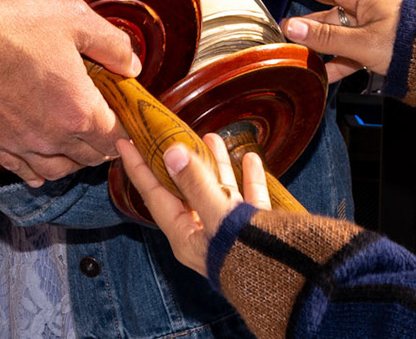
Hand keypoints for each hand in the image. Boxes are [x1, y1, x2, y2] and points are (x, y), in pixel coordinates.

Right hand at [0, 0, 140, 185]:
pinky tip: (41, 164)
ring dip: (75, 160)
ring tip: (79, 144)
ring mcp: (24, 145)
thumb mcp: (75, 19)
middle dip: (105, 143)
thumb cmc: (15, 27)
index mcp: (79, 111)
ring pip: (61, 169)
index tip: (126, 114)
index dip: (128, 127)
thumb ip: (111, 44)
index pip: (117, 137)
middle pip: (92, 157)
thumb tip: (131, 64)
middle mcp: (54, 138)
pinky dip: (38, 171)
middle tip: (106, 123)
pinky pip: (24, 170)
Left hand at [116, 134, 267, 274]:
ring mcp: (230, 233)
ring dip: (215, 164)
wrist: (290, 284)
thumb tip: (172, 152)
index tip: (125, 141)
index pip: (154, 194)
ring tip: (212, 137)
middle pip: (186, 189)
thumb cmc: (247, 257)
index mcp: (186, 235)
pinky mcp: (255, 231)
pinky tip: (251, 159)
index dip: (139, 166)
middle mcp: (204, 234)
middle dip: (183, 159)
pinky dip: (248, 178)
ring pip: (218, 191)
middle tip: (174, 132)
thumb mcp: (218, 215)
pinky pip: (248, 199)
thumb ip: (196, 184)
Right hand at [248, 0, 403, 81]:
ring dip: (313, 47)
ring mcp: (364, 22)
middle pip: (315, 5)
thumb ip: (327, 37)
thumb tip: (293, 28)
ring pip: (328, 32)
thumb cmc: (413, 41)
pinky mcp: (370, 41)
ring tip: (293, 58)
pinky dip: (333, 62)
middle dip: (292, 14)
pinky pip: (343, 49)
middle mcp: (358, 2)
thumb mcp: (365, 43)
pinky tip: (321, 75)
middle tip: (266, 17)